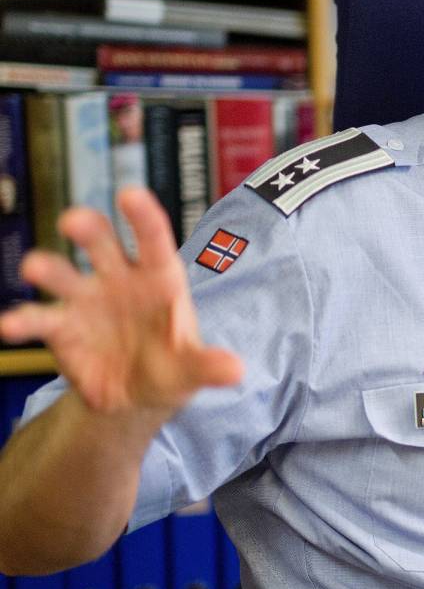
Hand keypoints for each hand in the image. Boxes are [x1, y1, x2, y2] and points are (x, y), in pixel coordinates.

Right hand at [0, 187, 243, 414]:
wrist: (136, 395)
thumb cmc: (170, 366)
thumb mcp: (191, 368)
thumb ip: (209, 365)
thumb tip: (236, 371)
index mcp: (158, 277)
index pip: (154, 240)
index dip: (143, 217)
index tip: (130, 194)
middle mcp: (118, 278)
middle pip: (101, 243)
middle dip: (88, 228)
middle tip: (74, 221)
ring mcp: (86, 299)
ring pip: (63, 274)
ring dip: (48, 267)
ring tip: (33, 266)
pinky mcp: (61, 327)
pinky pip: (39, 319)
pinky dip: (22, 321)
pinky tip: (9, 325)